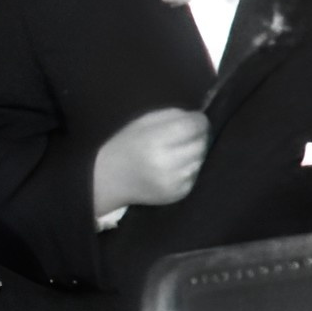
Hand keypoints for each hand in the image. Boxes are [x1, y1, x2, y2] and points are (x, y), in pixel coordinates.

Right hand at [91, 108, 209, 215]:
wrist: (110, 179)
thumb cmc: (126, 145)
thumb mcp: (143, 122)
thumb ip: (172, 116)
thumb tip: (199, 119)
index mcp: (156, 140)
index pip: (193, 127)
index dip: (200, 121)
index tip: (197, 120)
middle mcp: (168, 163)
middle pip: (201, 143)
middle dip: (198, 136)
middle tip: (187, 135)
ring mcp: (175, 181)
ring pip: (200, 160)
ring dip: (195, 153)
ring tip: (179, 151)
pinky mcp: (179, 194)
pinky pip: (195, 176)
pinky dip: (189, 168)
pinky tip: (175, 166)